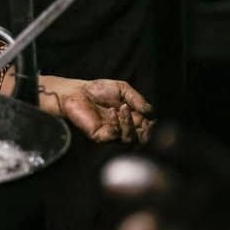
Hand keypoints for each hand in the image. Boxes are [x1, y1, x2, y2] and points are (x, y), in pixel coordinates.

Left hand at [38, 75, 154, 142]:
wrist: (77, 91)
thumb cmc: (98, 90)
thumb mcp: (123, 89)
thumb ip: (137, 99)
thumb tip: (151, 111)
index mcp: (130, 119)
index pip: (146, 129)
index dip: (152, 127)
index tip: (152, 119)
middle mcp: (122, 129)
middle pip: (141, 140)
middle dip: (147, 132)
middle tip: (146, 122)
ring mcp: (112, 134)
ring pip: (130, 139)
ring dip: (130, 124)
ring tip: (123, 108)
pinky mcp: (100, 136)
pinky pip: (114, 136)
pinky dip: (116, 123)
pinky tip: (112, 111)